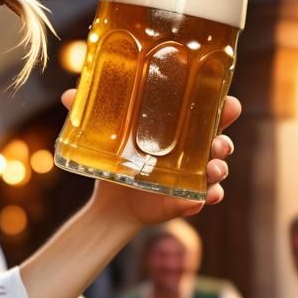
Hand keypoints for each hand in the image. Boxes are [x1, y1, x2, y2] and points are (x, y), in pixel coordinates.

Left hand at [61, 90, 240, 225]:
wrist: (110, 201)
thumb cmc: (116, 160)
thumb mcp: (105, 137)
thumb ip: (91, 116)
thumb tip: (68, 95)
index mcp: (177, 130)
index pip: (206, 114)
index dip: (222, 107)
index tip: (229, 101)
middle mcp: (192, 151)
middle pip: (219, 140)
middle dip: (225, 137)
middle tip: (220, 139)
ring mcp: (193, 176)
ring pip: (218, 168)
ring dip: (220, 166)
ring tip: (215, 166)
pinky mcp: (188, 198)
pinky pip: (207, 196)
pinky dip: (210, 195)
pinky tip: (208, 194)